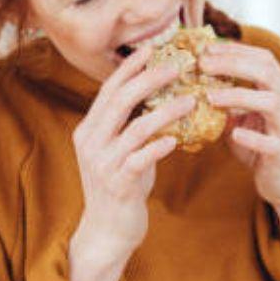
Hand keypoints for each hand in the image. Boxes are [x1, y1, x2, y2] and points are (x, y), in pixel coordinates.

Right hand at [70, 43, 195, 252]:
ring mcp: (102, 163)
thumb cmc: (121, 186)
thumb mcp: (120, 151)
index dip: (129, 68)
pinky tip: (176, 140)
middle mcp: (91, 142)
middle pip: (119, 100)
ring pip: (134, 128)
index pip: (108, 90)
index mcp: (89, 129)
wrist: (107, 231)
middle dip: (149, 79)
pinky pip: (140, 159)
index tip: (152, 48)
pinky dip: (158, 146)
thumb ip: (131, 126)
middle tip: (177, 65)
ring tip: (190, 100)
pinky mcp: (118, 184)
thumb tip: (159, 97)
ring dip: (165, 111)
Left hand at [198, 41, 279, 212]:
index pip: (263, 58)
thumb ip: (225, 99)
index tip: (206, 49)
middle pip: (266, 73)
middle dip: (233, 65)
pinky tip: (233, 133)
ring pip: (272, 103)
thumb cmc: (260, 143)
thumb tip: (192, 80)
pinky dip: (252, 137)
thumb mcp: (242, 116)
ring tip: (209, 96)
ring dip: (238, 96)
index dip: (235, 50)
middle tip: (203, 65)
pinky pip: (271, 143)